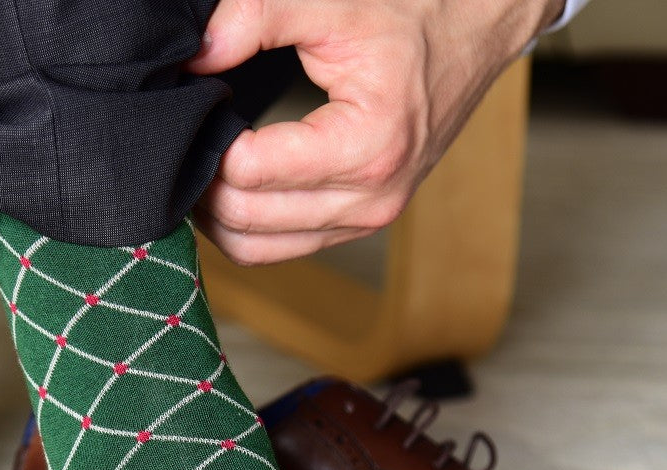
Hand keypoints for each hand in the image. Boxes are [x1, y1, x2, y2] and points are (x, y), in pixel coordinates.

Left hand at [189, 0, 561, 265]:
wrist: (480, 25)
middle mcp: (373, 198)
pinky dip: (245, 223)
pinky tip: (231, 179)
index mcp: (369, 148)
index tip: (196, 102)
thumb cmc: (416, 9)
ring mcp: (369, 217)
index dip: (206, 140)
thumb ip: (255, 18)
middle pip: (244, 221)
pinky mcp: (362, 221)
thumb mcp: (332, 0)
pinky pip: (280, 246)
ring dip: (218, 213)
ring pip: (255, 248)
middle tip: (186, 132)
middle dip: (203, 180)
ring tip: (204, 157)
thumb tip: (192, 55)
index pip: (249, 173)